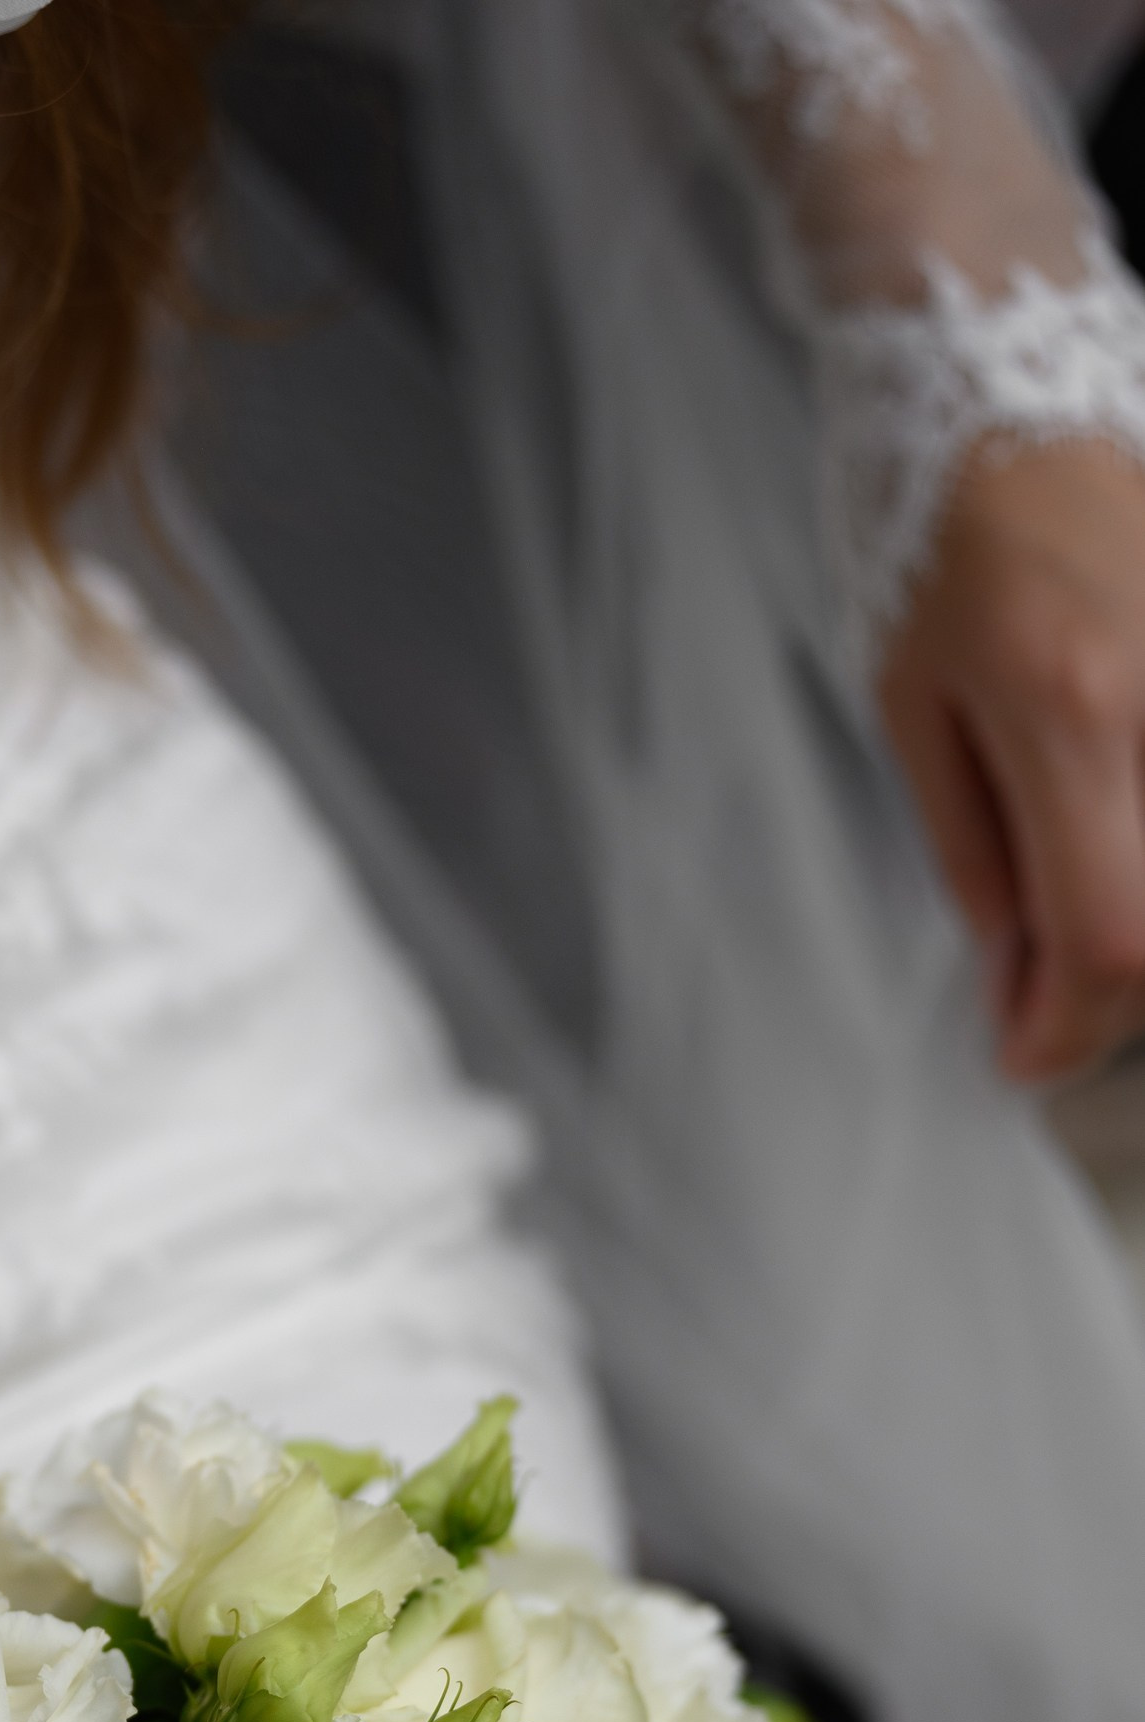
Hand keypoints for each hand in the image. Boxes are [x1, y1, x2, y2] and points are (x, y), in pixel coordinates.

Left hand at [879, 435, 1144, 1083]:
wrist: (1001, 356)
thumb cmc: (928, 526)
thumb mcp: (910, 701)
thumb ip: (976, 849)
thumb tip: (1019, 978)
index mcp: (1066, 706)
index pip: (1109, 938)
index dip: (1068, 1028)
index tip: (1018, 1054)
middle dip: (1111, 991)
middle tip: (1041, 992)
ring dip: (1142, 924)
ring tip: (1072, 915)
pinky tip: (1115, 839)